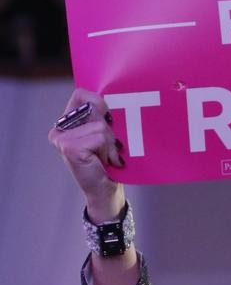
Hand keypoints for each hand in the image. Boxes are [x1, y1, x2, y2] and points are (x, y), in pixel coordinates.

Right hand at [48, 88, 124, 220]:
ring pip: (100, 126)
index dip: (99, 102)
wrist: (106, 190)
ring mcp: (61, 138)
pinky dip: (108, 150)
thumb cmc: (109, 162)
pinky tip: (105, 162)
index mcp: (68, 122)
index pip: (81, 95)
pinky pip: (99, 137)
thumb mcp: (106, 134)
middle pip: (93, 107)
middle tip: (109, 146)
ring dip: (111, 144)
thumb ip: (103, 117)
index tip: (109, 119)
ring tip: (107, 157)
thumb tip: (115, 101)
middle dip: (109, 128)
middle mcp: (60, 128)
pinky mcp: (68, 147)